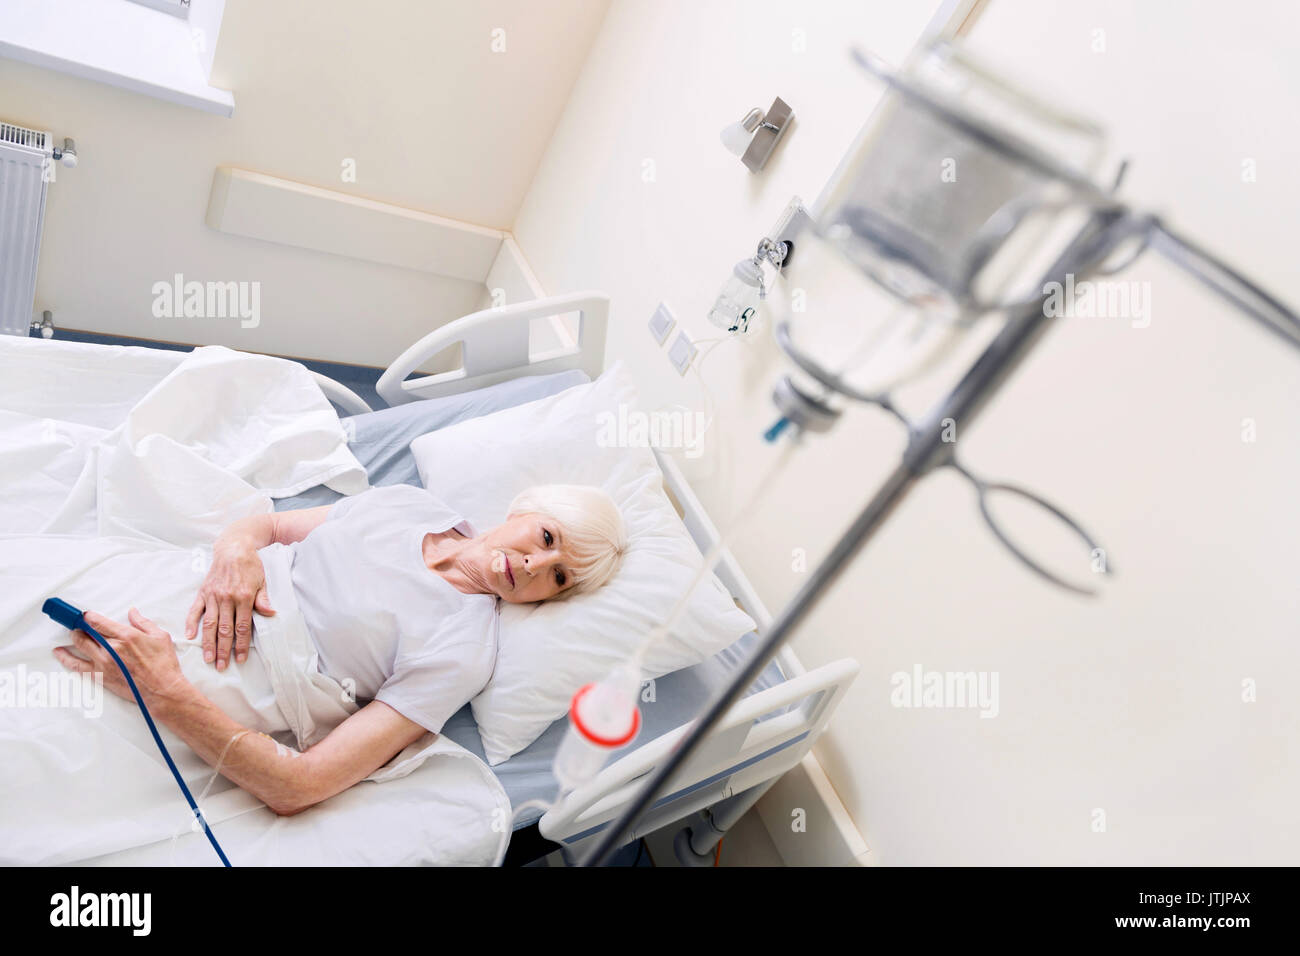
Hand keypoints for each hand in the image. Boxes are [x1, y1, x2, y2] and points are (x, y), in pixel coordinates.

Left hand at [53, 608, 191, 707]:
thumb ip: (143, 622)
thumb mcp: (160, 637)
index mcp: (126, 636)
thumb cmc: (163, 664)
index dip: (89, 616)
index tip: (86, 615)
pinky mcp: (100, 676)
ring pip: (80, 645)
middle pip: (86, 632)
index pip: (98, 622)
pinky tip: (60, 653)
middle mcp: (112, 648)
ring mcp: (104, 663)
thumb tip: (132, 612)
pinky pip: (77, 666)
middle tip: (78, 623)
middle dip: (80, 626)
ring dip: (74, 637)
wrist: (162, 689)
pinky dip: (66, 658)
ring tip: (73, 634)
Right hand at [186, 544, 274, 670]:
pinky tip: (190, 637)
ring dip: (209, 643)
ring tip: (209, 659)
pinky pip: (195, 610)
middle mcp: (227, 598)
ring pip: (210, 624)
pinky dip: (191, 623)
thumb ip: (263, 599)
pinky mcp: (203, 592)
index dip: (241, 645)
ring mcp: (213, 596)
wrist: (234, 547)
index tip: (240, 659)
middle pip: (225, 630)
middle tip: (222, 667)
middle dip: (224, 650)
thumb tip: (271, 614)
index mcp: (244, 597)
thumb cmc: (251, 565)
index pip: (242, 627)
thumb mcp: (262, 581)